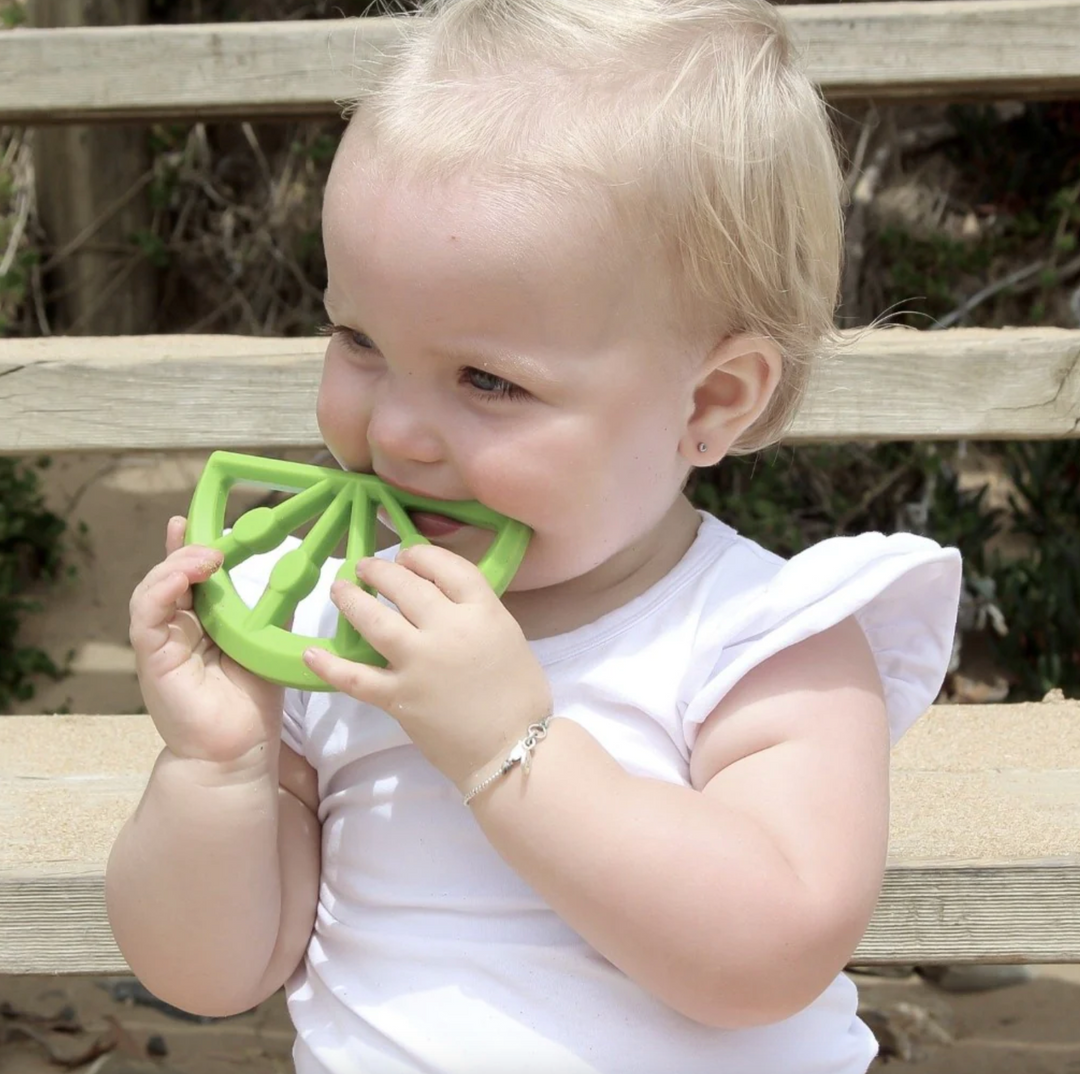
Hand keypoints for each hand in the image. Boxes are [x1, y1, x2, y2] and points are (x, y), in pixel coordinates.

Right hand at [129, 516, 284, 767]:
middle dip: (181, 548)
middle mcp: (175, 629)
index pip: (188, 577)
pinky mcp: (151, 658)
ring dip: (176, 565)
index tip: (194, 520)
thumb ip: (266, 613)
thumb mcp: (263, 646)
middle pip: (167, 576)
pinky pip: (146, 615)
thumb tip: (292, 577)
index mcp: (200, 625)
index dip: (188, 547)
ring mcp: (160, 643)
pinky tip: (184, 576)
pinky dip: (162, 589)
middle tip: (205, 533)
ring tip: (206, 554)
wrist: (237, 751)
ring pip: (153, 589)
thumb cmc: (251, 703)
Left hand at [302, 544, 550, 789]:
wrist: (512, 748)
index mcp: (483, 611)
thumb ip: (476, 613)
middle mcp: (447, 629)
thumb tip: (441, 598)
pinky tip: (311, 653)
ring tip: (339, 589)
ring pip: (374, 620)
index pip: (446, 566)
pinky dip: (329, 666)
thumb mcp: (508, 636)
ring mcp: (418, 662)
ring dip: (351, 600)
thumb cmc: (520, 695)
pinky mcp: (398, 696)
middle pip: (405, 585)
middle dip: (380, 570)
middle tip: (366, 567)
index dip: (421, 555)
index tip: (407, 556)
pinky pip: (355, 677)